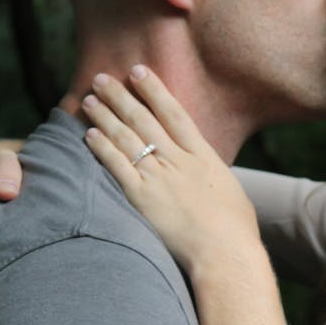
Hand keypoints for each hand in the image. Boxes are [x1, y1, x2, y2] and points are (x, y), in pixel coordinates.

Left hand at [82, 67, 260, 273]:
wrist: (226, 252)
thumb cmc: (236, 230)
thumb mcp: (231, 192)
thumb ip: (213, 177)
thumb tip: (208, 173)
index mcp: (203, 157)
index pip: (175, 114)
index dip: (155, 91)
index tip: (139, 72)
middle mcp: (179, 161)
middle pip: (144, 120)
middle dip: (121, 97)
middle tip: (102, 78)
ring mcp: (159, 178)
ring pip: (127, 138)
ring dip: (106, 116)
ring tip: (90, 100)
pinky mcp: (143, 198)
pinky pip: (117, 166)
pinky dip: (102, 148)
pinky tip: (89, 134)